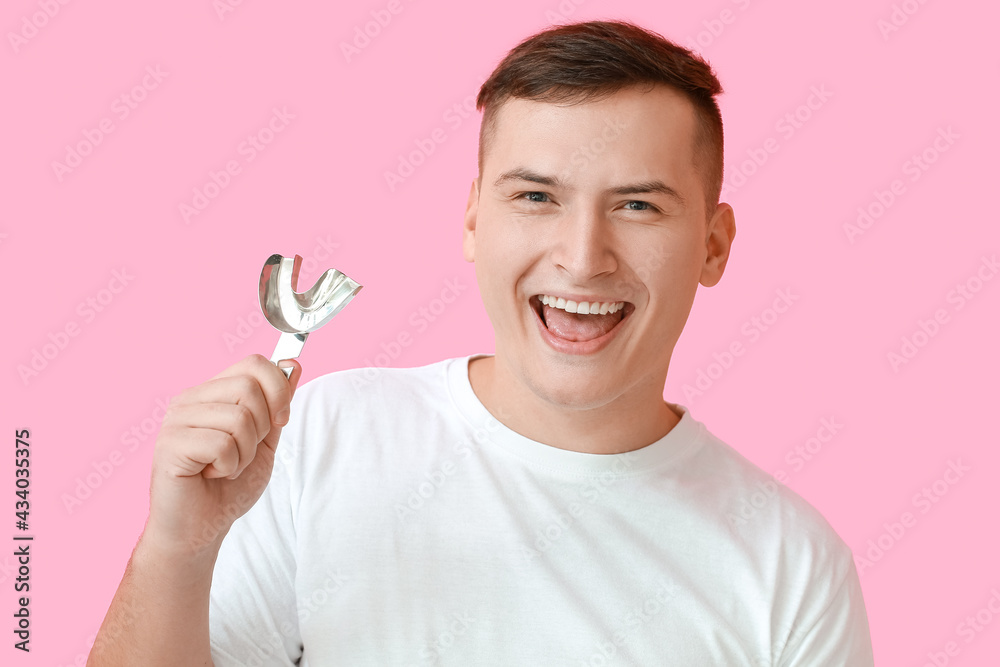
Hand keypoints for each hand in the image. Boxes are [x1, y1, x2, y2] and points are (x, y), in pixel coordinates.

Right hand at [142, 354, 301, 557]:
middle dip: (261, 428)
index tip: (279, 420)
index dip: (278, 390)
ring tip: (225, 467)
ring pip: (239, 418)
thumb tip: (293, 364)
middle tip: (243, 452)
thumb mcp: (265, 441)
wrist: (201, 528)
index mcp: (212, 392)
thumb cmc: (229, 487)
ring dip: (245, 453)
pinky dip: (228, 467)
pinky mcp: (170, 444)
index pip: (254, 363)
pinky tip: (211, 475)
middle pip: (249, 387)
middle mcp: (190, 399)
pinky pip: (222, 444)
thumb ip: (277, 404)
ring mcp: (176, 419)